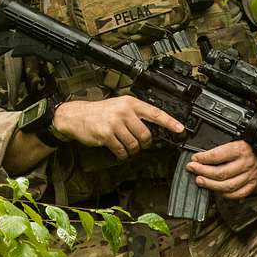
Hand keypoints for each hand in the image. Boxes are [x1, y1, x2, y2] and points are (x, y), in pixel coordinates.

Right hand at [52, 96, 183, 159]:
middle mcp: (124, 111)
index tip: (180, 129)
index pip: (155, 113)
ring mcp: (115, 122)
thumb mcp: (119, 106)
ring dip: (132, 150)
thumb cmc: (99, 112)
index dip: (169, 122)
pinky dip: (122, 154)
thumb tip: (153, 128)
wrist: (76, 115)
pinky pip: (122, 150)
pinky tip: (118, 150)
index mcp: (130, 103)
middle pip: (146, 134)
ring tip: (126, 146)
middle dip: (144, 143)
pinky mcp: (107, 134)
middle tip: (139, 143)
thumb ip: (135, 114)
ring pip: (135, 144)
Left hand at [185, 140, 256, 198]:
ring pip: (227, 186)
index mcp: (240, 149)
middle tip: (192, 169)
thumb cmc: (251, 142)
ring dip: (211, 185)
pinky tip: (217, 190)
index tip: (194, 159)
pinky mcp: (254, 184)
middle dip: (202, 172)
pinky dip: (226, 194)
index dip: (202, 158)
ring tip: (200, 181)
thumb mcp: (237, 137)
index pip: (217, 156)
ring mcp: (251, 175)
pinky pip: (238, 194)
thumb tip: (202, 151)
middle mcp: (246, 163)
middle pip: (220, 173)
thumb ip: (221, 145)